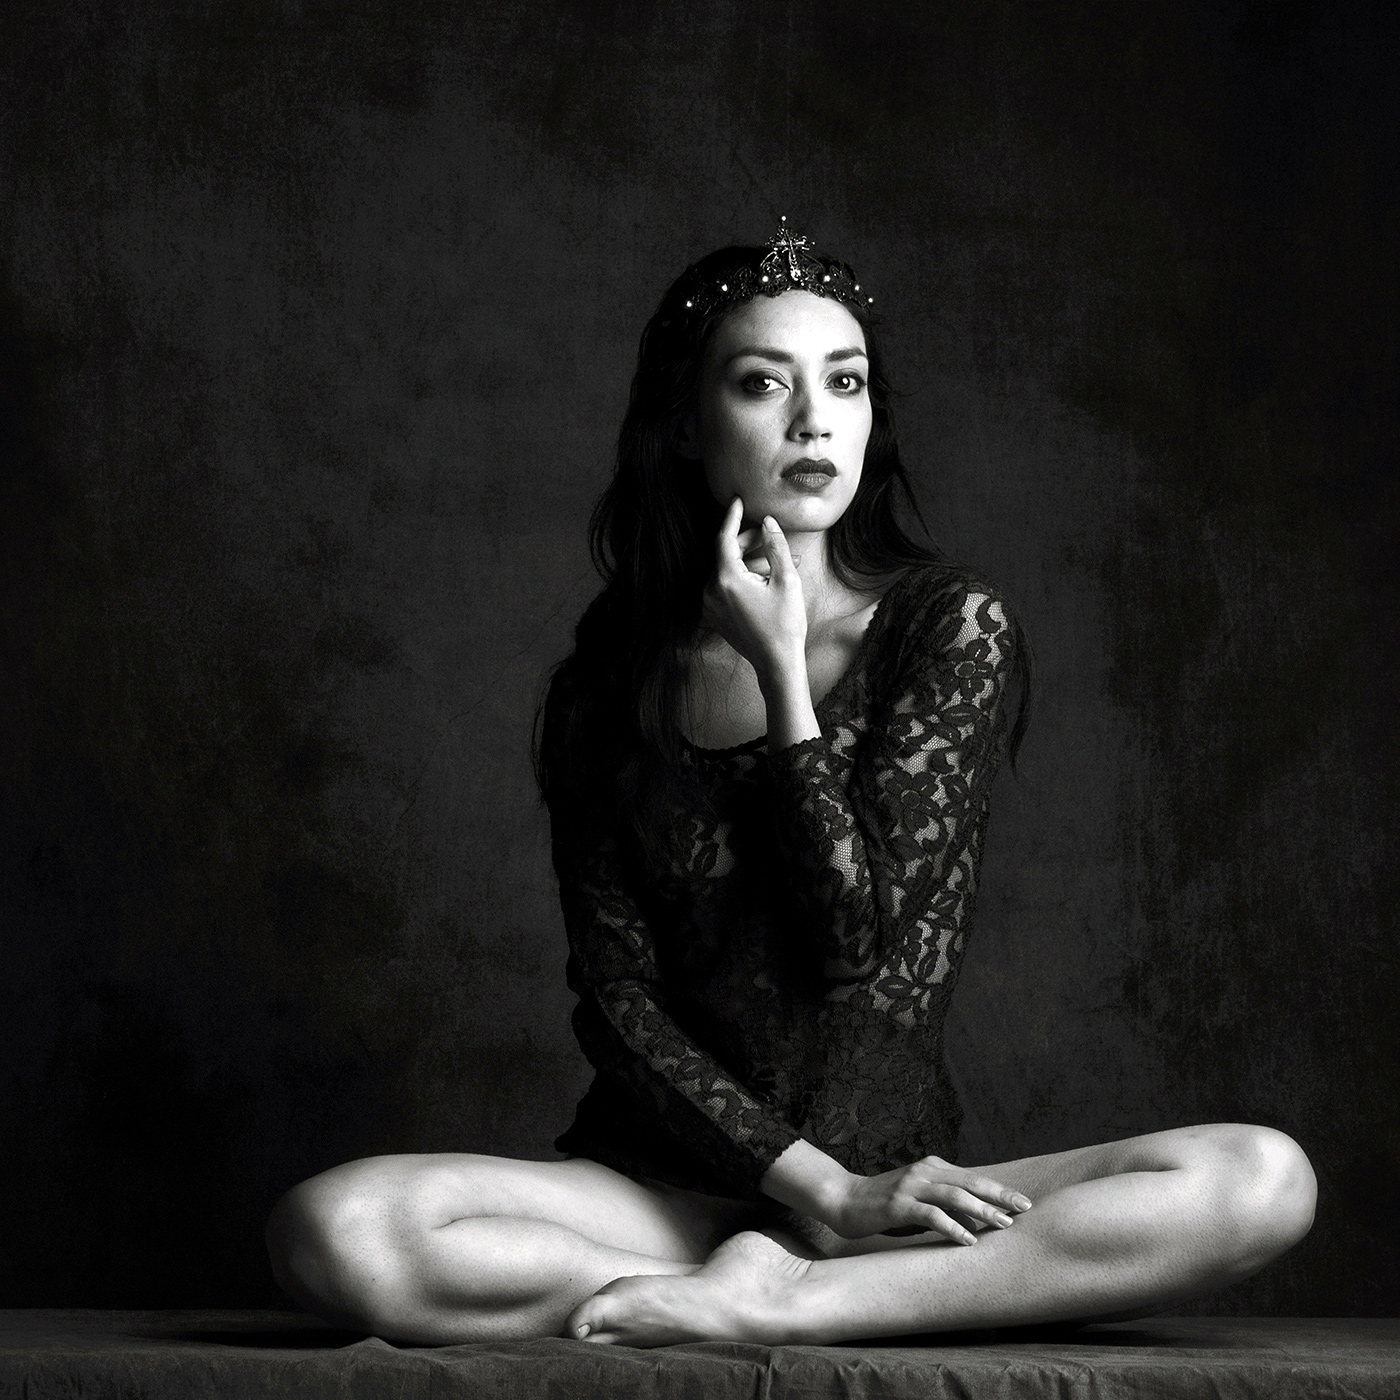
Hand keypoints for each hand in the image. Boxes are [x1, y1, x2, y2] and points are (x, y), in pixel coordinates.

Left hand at [702, 496, 805, 689]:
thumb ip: (775, 546)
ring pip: (728, 571)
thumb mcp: (786, 580)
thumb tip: (768, 522)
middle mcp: (711, 591)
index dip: (732, 517)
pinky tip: (767, 579)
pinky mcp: (715, 614)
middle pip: (727, 555)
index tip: (737, 499)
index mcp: (726, 580)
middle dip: (750, 543)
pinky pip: (726, 587)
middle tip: (771, 536)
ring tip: (781, 563)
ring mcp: (710, 605)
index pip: (724, 538)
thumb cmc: (785, 624)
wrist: (777, 663)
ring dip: (751, 563)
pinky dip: (744, 578)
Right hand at [830, 1156, 1033, 1243]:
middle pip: (970, 1182)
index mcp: (931, 1168)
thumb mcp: (918, 1200)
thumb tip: (975, 1221)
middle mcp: (923, 1172)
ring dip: (982, 1210)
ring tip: (1003, 1225)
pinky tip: (968, 1239)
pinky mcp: (898, 1205)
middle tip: (1024, 1208)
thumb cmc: (884, 1205)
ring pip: (954, 1196)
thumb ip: (943, 1204)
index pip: (972, 1177)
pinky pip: (931, 1215)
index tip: (1022, 1202)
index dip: (999, 1189)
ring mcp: (910, 1187)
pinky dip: (952, 1226)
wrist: (843, 1199)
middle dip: (1000, 1195)